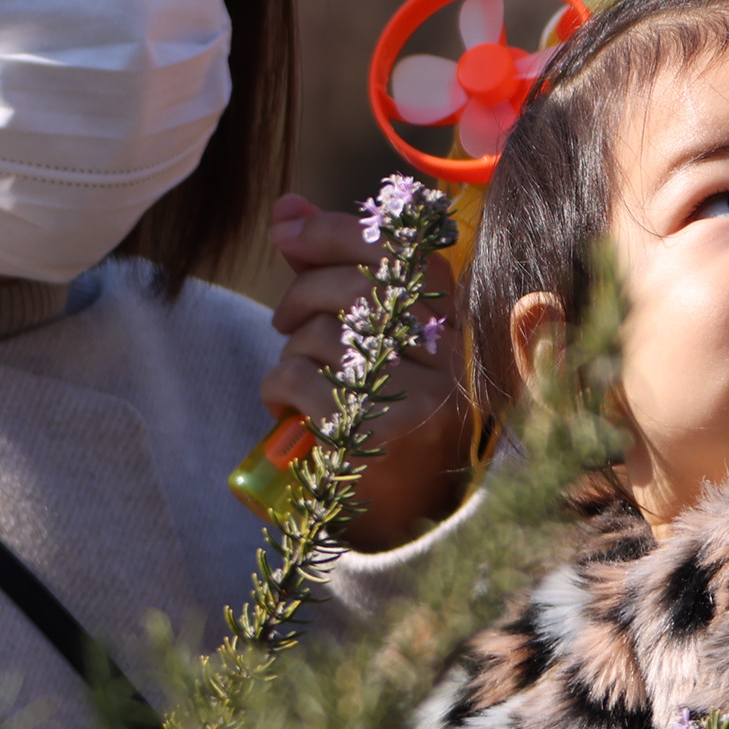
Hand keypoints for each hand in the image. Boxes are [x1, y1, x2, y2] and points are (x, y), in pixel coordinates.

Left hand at [260, 194, 476, 548]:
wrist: (404, 520)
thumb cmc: (381, 415)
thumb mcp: (367, 341)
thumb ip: (333, 271)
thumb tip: (286, 209)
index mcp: (451, 326)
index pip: (402, 250)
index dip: (337, 231)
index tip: (287, 231)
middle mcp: (447, 359)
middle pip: (358, 287)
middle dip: (302, 292)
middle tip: (283, 320)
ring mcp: (419, 398)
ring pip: (324, 335)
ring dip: (290, 352)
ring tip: (298, 382)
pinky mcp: (381, 435)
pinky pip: (301, 379)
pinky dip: (277, 390)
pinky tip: (288, 414)